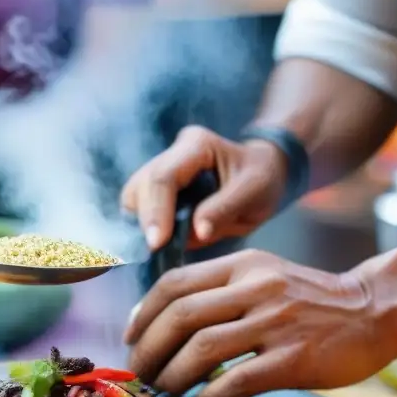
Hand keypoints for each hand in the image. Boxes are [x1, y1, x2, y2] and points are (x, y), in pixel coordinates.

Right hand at [120, 126, 288, 251]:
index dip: (156, 211)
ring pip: (134, 195)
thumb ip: (224, 210)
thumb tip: (195, 232)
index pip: (164, 177)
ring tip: (155, 249)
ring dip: (138, 224)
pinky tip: (156, 244)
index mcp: (197, 145)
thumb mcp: (254, 192)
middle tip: (152, 252)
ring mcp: (162, 168)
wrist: (262, 172)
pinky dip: (143, 226)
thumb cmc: (261, 179)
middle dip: (144, 220)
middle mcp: (173, 152)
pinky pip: (140, 207)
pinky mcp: (159, 188)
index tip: (156, 243)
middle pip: (142, 184)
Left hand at [123, 249, 392, 396]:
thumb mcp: (265, 276)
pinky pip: (236, 381)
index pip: (173, 284)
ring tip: (162, 396)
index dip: (142, 315)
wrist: (376, 310)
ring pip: (201, 349)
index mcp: (242, 265)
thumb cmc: (313, 300)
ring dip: (171, 378)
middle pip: (179, 316)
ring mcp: (275, 323)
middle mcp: (255, 288)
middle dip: (148, 351)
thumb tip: (165, 318)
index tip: (130, 339)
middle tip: (139, 376)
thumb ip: (221, 290)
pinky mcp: (294, 359)